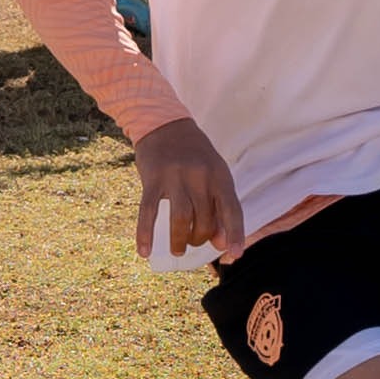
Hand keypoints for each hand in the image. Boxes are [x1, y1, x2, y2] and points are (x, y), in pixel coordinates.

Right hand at [131, 117, 242, 266]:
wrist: (164, 124)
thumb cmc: (194, 156)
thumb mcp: (214, 175)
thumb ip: (219, 206)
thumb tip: (220, 243)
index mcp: (220, 175)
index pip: (232, 210)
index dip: (235, 234)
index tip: (234, 254)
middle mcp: (200, 176)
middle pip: (204, 220)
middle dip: (199, 238)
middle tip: (192, 241)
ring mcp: (175, 177)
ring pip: (181, 220)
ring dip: (180, 241)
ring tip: (178, 250)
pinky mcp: (152, 179)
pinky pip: (148, 212)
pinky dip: (146, 234)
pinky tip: (144, 252)